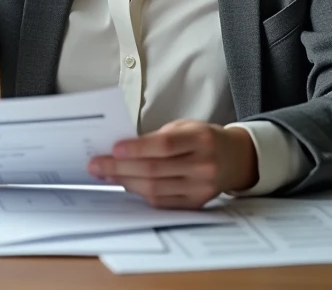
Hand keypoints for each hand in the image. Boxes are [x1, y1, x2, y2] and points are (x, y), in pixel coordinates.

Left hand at [88, 120, 257, 208]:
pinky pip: (162, 202)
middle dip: (120, 168)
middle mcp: (204, 165)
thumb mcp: (185, 127)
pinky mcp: (196, 204)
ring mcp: (201, 188)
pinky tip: (125, 184)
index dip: (137, 148)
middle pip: (155, 170)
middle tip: (96, 165)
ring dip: (125, 182)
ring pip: (156, 189)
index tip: (113, 149)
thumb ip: (157, 138)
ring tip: (105, 175)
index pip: (165, 146)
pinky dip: (140, 193)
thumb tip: (120, 149)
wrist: (234, 158)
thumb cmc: (202, 138)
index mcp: (201, 139)